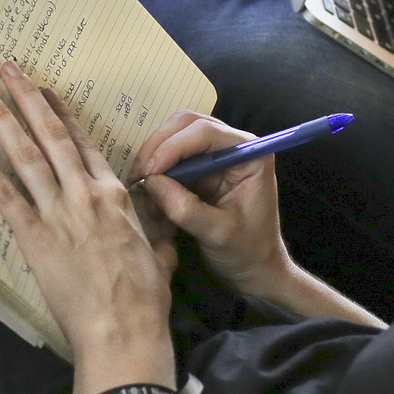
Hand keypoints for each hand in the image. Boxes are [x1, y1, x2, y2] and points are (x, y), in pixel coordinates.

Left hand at [0, 62, 173, 365]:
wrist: (124, 328)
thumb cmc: (144, 300)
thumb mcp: (159, 257)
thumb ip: (154, 239)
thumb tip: (159, 238)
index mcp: (117, 196)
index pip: (85, 146)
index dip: (63, 116)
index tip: (47, 92)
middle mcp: (86, 194)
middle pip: (52, 137)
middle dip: (28, 99)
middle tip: (7, 69)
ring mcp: (59, 212)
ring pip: (26, 154)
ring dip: (2, 118)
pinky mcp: (34, 236)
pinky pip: (3, 193)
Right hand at [131, 111, 293, 302]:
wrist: (255, 269)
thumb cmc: (247, 252)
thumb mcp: (218, 234)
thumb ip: (186, 208)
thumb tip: (151, 182)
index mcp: (250, 154)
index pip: (205, 132)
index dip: (173, 147)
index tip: (149, 173)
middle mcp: (233, 145)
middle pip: (186, 124)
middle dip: (158, 147)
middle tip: (138, 176)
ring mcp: (216, 154)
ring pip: (175, 135)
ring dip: (153, 157)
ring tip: (141, 186)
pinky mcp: (202, 168)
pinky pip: (172, 156)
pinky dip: (156, 170)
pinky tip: (150, 193)